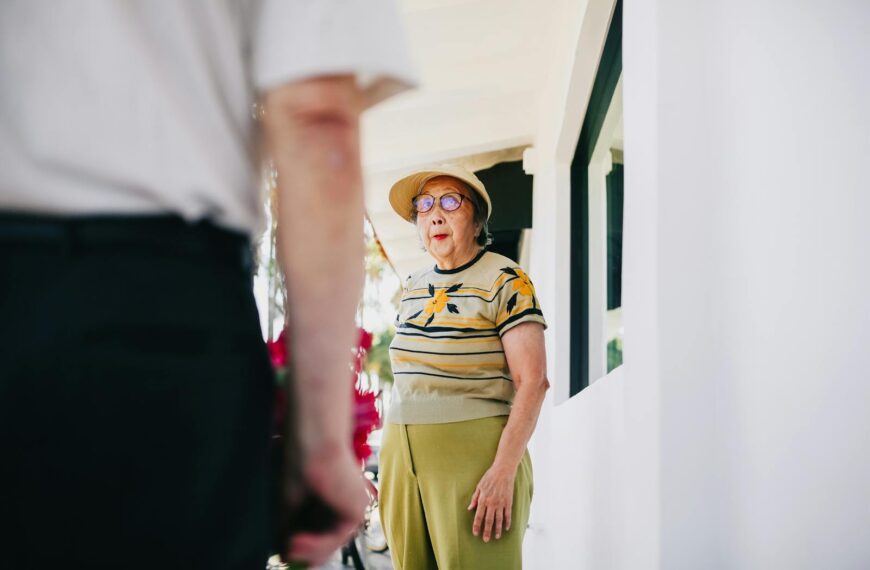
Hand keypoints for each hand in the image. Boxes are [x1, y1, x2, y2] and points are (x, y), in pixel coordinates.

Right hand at [287, 445, 369, 565]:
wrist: (312, 442)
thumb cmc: (300, 460)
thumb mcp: (289, 501)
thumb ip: (288, 527)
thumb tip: (282, 554)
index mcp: (331, 498)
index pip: (322, 533)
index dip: (305, 549)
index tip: (286, 556)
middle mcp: (345, 503)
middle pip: (328, 541)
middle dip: (306, 553)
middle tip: (285, 557)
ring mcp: (353, 507)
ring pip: (332, 543)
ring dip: (309, 551)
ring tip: (289, 549)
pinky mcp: (357, 510)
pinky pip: (336, 538)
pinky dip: (316, 544)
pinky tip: (296, 542)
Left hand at [468, 464, 515, 541]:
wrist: (503, 470)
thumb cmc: (489, 477)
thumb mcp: (479, 486)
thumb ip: (474, 498)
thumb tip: (469, 508)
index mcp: (483, 499)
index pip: (478, 516)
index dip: (477, 526)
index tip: (475, 533)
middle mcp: (492, 503)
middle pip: (488, 520)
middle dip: (486, 531)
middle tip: (485, 540)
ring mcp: (501, 503)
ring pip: (499, 520)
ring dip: (497, 529)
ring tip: (496, 537)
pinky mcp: (508, 502)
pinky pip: (508, 514)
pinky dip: (507, 522)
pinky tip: (506, 528)